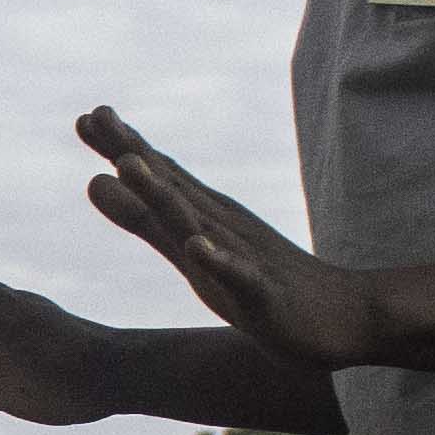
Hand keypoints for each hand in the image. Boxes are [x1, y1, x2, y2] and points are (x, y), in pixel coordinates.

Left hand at [71, 106, 373, 370]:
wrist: (349, 318)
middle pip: (171, 188)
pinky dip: (219, 261)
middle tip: (95, 116)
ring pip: (198, 224)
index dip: (121, 147)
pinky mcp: (267, 296)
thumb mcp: (189, 250)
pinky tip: (197, 247)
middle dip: (132, 153)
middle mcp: (222, 229)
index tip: (86, 116)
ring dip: (162, 195)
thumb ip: (142, 218)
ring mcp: (246, 260)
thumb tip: (92, 181)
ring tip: (130, 165)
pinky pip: (242, 277)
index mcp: (204, 219)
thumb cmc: (263, 283)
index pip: (160, 177)